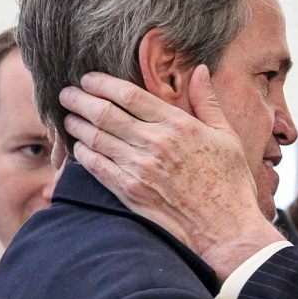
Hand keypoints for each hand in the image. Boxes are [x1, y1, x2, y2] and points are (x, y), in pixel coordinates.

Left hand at [59, 67, 282, 277]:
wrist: (226, 228)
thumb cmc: (230, 183)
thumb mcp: (227, 136)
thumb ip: (208, 102)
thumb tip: (200, 70)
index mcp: (178, 125)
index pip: (128, 95)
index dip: (102, 83)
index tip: (88, 79)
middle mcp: (155, 143)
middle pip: (104, 113)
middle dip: (80, 100)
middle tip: (66, 94)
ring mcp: (140, 169)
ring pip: (96, 138)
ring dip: (77, 125)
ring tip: (69, 118)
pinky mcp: (131, 192)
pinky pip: (96, 166)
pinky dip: (83, 154)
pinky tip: (80, 148)